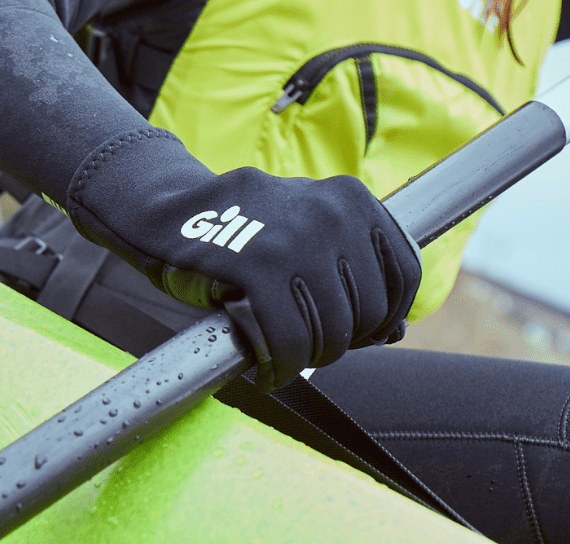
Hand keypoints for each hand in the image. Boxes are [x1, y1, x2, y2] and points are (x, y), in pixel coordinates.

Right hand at [65, 129, 419, 390]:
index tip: (356, 333)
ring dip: (307, 358)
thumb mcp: (309, 229)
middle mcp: (332, 215)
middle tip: (305, 346)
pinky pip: (289, 342)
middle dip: (338, 342)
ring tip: (282, 355)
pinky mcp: (256, 269)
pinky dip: (279, 368)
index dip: (383, 319)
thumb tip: (396, 332)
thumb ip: (354, 268)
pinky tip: (264, 369)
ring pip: (330, 333)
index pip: (403, 276)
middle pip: (368, 313)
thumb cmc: (243, 228)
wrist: (166, 211)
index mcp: (353, 201)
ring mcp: (295, 241)